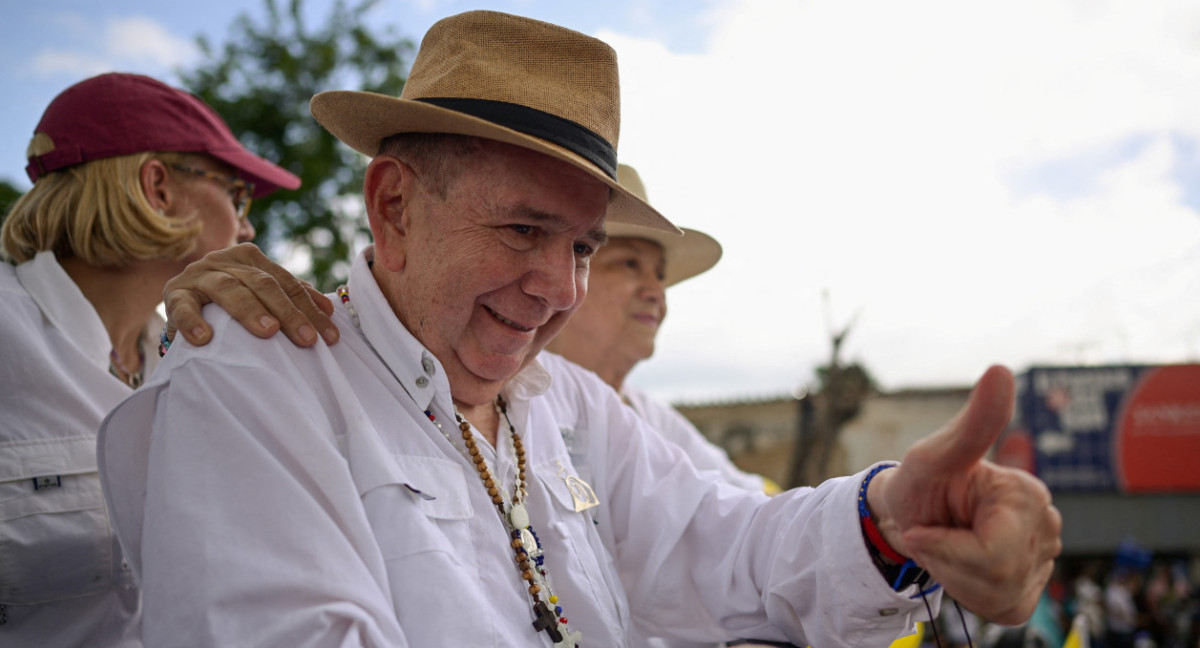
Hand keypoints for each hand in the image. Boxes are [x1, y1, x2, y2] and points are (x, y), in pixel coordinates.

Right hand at [163, 243, 338, 347]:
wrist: (180, 303)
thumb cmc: (227, 302)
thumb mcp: (258, 293)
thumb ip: (290, 296)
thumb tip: (329, 310)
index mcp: (250, 258)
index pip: (286, 283)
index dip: (310, 309)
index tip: (329, 336)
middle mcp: (224, 261)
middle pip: (263, 285)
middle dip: (289, 312)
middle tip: (307, 338)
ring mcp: (198, 276)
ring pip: (229, 288)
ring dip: (250, 310)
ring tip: (269, 332)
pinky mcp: (174, 295)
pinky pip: (183, 308)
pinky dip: (193, 322)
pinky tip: (205, 339)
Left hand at [866, 365, 1061, 623]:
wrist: (912, 513)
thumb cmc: (918, 481)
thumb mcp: (931, 455)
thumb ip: (972, 423)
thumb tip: (1001, 371)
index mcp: (1027, 494)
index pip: (992, 553)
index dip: (945, 548)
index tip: (922, 527)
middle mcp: (1046, 525)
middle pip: (998, 576)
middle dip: (948, 562)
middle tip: (933, 536)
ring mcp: (1045, 558)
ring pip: (999, 595)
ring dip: (955, 577)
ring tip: (946, 547)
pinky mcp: (1033, 586)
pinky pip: (1003, 608)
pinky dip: (969, 592)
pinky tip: (961, 566)